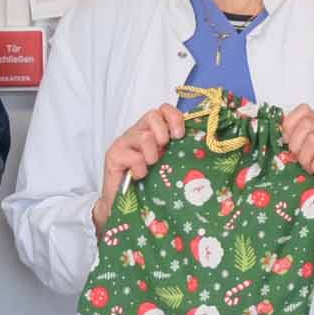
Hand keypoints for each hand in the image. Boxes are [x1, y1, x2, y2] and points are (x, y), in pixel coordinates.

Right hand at [95, 104, 187, 230]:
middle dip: (163, 133)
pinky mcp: (113, 155)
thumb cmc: (147, 183)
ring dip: (152, 156)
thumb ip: (177, 150)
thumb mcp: (167, 163)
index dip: (174, 117)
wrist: (122, 204)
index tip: (180, 135)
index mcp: (152, 131)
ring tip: (150, 167)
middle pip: (153, 115)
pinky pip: (134, 157)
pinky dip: (140, 169)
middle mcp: (137, 132)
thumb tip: (200, 144)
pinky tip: (138, 176)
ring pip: (145, 136)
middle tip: (163, 150)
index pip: (164, 110)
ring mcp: (124, 142)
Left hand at [280, 103, 313, 251]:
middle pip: (306, 123)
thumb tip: (270, 129)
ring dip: (306, 159)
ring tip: (310, 171)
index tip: (289, 147)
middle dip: (296, 145)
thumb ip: (289, 143)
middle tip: (301, 163)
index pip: (303, 111)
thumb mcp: (295, 160)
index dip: (290, 127)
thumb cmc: (311, 187)